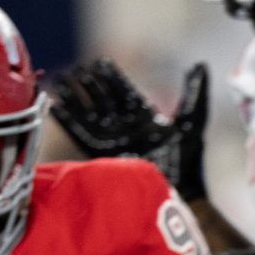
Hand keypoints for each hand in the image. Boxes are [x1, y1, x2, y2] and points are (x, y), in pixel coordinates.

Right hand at [50, 59, 210, 201]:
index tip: (102, 63)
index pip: (125, 92)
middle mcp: (126, 127)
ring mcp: (114, 140)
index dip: (113, 77)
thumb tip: (199, 65)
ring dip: (75, 97)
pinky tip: (55, 106)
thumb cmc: (188, 160)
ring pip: (90, 114)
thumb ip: (194, 93)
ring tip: (61, 80)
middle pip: (104, 100)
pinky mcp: (103, 154)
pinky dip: (67, 121)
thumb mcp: (192, 121)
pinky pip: (80, 134)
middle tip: (77, 67)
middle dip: (90, 84)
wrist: (179, 191)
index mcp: (144, 118)